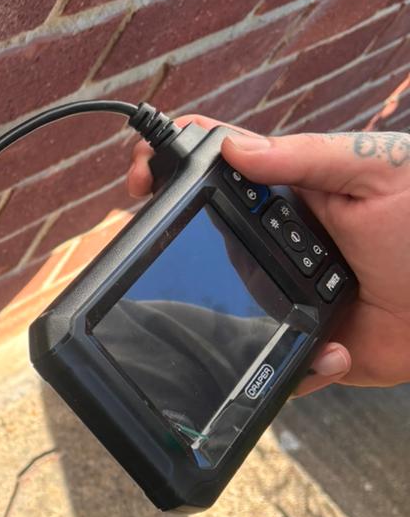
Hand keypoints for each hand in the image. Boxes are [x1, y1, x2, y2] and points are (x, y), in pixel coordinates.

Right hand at [127, 117, 409, 395]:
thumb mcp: (375, 172)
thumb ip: (304, 157)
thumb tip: (232, 147)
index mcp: (293, 194)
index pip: (219, 171)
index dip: (171, 166)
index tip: (142, 176)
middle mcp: (282, 247)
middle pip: (206, 246)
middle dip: (184, 253)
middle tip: (175, 252)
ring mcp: (290, 300)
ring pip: (230, 313)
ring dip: (244, 319)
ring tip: (298, 310)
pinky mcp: (311, 351)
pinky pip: (275, 370)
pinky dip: (300, 370)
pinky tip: (333, 352)